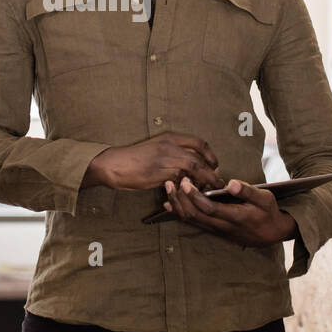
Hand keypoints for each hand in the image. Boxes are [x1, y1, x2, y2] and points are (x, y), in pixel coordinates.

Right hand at [83, 132, 223, 190]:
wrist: (115, 164)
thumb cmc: (133, 158)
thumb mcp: (156, 148)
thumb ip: (173, 153)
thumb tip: (190, 166)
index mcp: (170, 137)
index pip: (199, 143)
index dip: (211, 155)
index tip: (215, 165)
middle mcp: (170, 146)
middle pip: (200, 158)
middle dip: (211, 172)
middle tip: (215, 181)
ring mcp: (166, 159)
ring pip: (194, 170)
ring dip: (203, 181)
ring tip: (207, 190)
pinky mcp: (161, 173)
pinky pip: (181, 181)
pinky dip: (188, 188)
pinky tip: (189, 194)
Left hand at [161, 177, 296, 247]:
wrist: (272, 234)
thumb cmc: (268, 212)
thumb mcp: (265, 198)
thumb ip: (247, 191)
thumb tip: (231, 183)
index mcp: (235, 217)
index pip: (209, 208)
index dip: (194, 197)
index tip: (185, 182)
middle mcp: (222, 226)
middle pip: (194, 215)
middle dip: (180, 199)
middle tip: (172, 182)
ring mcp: (217, 229)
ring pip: (191, 220)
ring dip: (177, 205)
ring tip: (169, 188)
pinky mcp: (214, 230)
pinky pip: (193, 222)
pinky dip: (180, 212)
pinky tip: (171, 203)